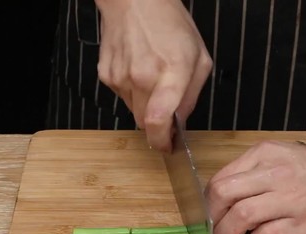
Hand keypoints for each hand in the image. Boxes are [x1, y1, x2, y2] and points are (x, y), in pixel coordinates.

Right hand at [96, 0, 211, 151]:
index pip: (160, 120)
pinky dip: (133, 92)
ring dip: (146, 106)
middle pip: (146, 123)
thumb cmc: (170, 25)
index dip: (162, 141)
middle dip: (158, 124)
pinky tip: (139, 70)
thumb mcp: (199, 58)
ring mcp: (121, 77)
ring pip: (134, 112)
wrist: (135, 1)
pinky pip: (122, 97)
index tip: (168, 147)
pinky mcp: (107, 76)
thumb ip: (192, 95)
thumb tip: (181, 120)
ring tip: (154, 79)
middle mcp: (142, 77)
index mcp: (171, 72)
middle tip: (168, 110)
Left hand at [205, 139, 305, 233]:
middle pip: (222, 195)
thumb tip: (222, 204)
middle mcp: (273, 174)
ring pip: (240, 218)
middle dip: (210, 222)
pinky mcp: (301, 225)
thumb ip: (253, 173)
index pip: (220, 180)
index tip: (211, 221)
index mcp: (263, 155)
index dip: (208, 206)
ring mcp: (289, 200)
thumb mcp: (280, 157)